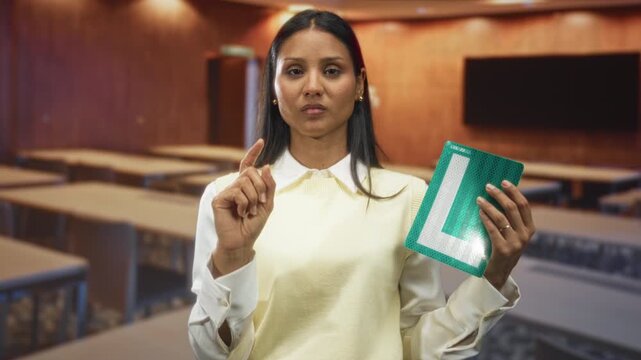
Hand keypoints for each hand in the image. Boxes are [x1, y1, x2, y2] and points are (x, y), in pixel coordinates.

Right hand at [211, 139, 275, 274]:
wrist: (242, 241)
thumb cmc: (253, 224)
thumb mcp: (268, 204)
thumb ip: (269, 185)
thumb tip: (266, 165)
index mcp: (246, 186)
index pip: (248, 165)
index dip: (253, 152)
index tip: (261, 141)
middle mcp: (235, 186)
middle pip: (251, 172)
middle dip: (261, 187)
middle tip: (261, 202)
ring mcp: (226, 191)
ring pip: (245, 182)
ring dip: (253, 198)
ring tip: (250, 211)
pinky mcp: (219, 199)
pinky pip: (237, 192)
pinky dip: (244, 204)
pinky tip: (240, 213)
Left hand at [477, 180, 535, 289]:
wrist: (499, 273)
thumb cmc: (503, 248)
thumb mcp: (512, 234)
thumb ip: (510, 220)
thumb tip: (498, 196)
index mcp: (530, 229)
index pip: (524, 205)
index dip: (514, 192)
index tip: (503, 182)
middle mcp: (525, 236)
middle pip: (512, 208)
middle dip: (499, 195)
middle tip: (488, 187)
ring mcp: (515, 243)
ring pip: (501, 217)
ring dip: (488, 206)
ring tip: (479, 199)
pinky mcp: (503, 249)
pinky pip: (492, 229)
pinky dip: (485, 218)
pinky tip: (479, 212)